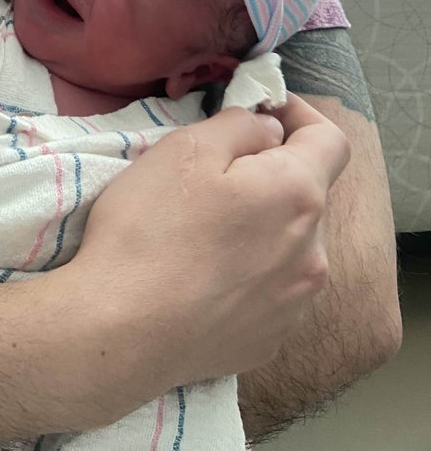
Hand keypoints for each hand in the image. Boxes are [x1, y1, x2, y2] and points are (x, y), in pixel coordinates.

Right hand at [39, 94, 349, 428]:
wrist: (120, 333)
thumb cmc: (150, 229)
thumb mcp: (185, 149)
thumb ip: (241, 126)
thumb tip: (269, 130)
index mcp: (298, 196)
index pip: (331, 141)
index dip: (299, 115)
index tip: (261, 110)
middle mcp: (313, 254)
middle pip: (306, 194)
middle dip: (270, 174)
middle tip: (213, 172)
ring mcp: (295, 305)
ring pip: (289, 244)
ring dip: (261, 226)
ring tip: (204, 230)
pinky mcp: (270, 340)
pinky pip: (270, 289)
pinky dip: (247, 271)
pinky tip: (201, 275)